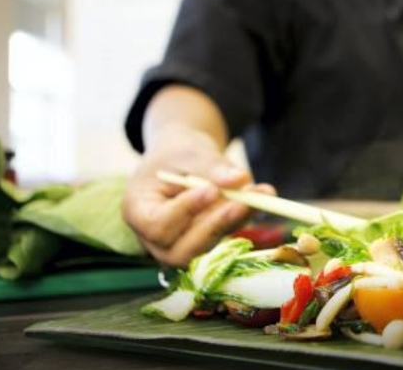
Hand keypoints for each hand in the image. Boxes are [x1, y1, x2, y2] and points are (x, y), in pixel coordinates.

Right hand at [121, 125, 274, 266]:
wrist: (182, 156)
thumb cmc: (176, 152)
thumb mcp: (188, 150)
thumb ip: (211, 166)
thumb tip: (240, 179)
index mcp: (137, 211)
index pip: (157, 225)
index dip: (184, 212)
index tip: (209, 190)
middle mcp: (155, 238)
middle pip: (181, 251)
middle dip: (213, 226)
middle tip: (242, 202)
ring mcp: (181, 244)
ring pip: (207, 247)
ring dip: (236, 221)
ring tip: (261, 194)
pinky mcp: (206, 241)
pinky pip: (225, 234)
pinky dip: (245, 216)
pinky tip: (265, 195)